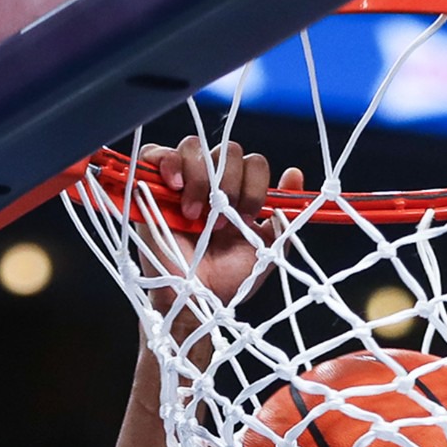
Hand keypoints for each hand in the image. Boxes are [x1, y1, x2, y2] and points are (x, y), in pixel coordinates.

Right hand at [136, 137, 303, 323]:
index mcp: (238, 193)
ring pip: (193, 146)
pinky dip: (168, 163)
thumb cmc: (229, 280)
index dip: (255, 184)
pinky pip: (155, 153)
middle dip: (231, 184)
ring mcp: (181, 182)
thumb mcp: (267, 249)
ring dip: (202, 178)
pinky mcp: (151, 186)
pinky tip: (176, 187)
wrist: (199, 300)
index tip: (248, 216)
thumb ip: (282, 216)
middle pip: (227, 150)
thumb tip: (295, 175)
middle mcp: (211, 182)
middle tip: (223, 220)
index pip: (253, 163)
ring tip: (197, 214)